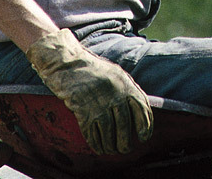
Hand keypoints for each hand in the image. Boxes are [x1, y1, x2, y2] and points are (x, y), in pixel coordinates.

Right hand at [25, 29, 153, 153]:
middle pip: (125, 123)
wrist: (65, 61)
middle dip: (126, 140)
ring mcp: (98, 101)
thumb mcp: (114, 73)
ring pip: (109, 131)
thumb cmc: (90, 68)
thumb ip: (126, 89)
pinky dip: (96, 143)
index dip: (145, 124)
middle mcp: (114, 92)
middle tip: (125, 149)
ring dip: (111, 145)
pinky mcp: (81, 108)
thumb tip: (137, 110)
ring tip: (112, 151)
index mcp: (124, 81)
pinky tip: (98, 148)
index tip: (145, 137)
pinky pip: (92, 132)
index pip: (141, 107)